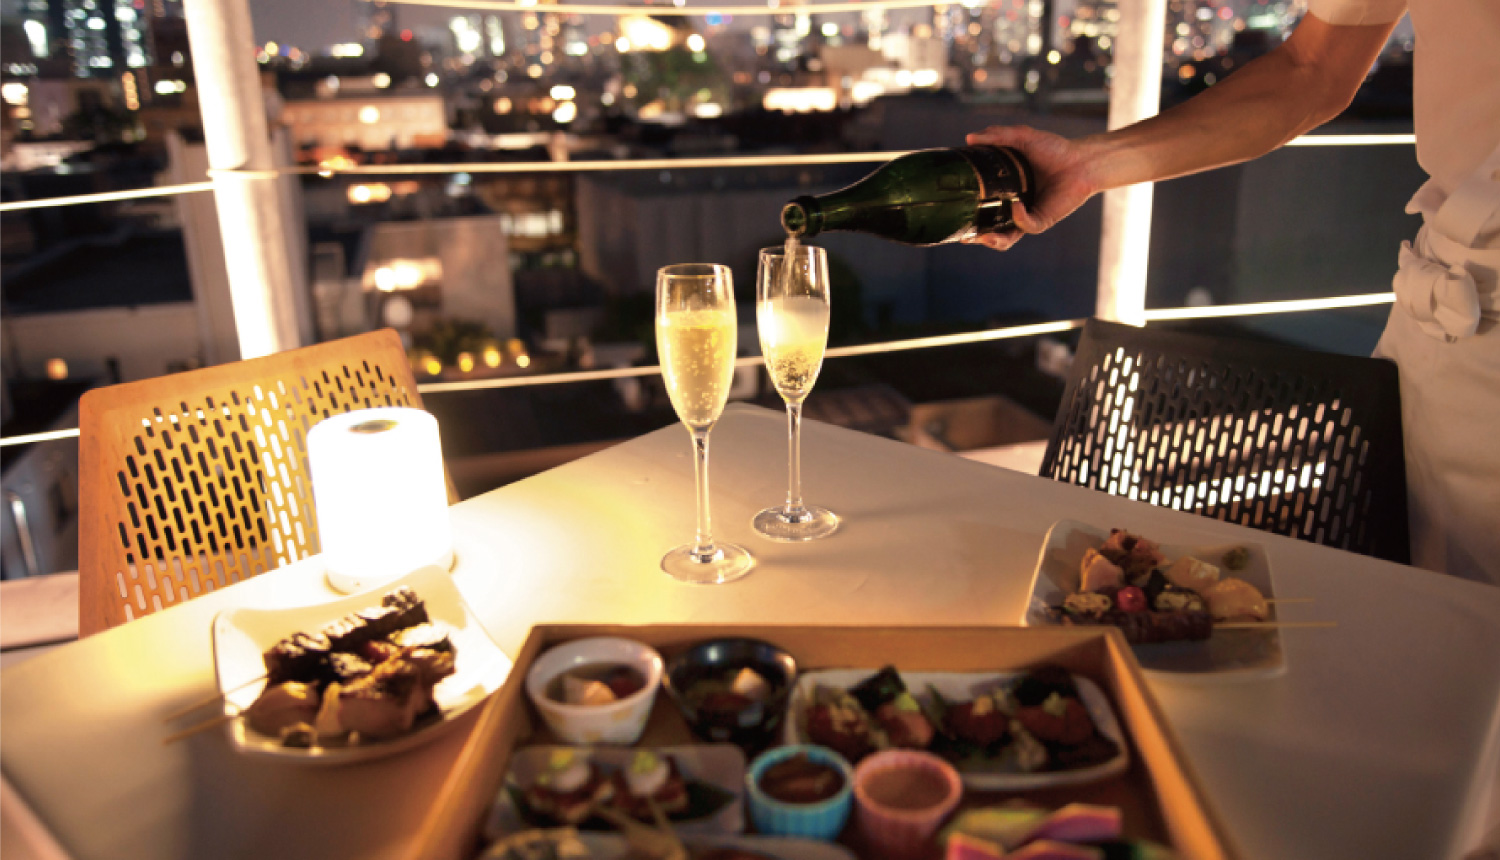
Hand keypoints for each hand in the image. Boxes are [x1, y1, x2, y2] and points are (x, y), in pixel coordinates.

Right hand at [963, 125, 1099, 250]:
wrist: (1082, 159)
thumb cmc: (1054, 149)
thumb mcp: (1021, 138)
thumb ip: (997, 136)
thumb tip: (970, 138)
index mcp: (1004, 191)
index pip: (982, 206)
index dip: (967, 212)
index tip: (951, 211)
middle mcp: (1014, 207)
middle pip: (991, 229)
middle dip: (977, 237)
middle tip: (964, 237)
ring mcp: (1028, 215)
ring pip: (1007, 238)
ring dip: (993, 240)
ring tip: (982, 237)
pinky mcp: (1044, 219)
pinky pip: (1028, 225)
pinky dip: (1019, 217)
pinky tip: (1014, 206)